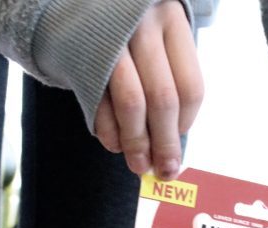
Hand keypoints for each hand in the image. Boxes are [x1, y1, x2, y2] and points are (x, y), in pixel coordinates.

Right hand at [94, 0, 203, 177]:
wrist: (77, 2)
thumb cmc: (130, 31)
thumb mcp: (159, 40)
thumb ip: (170, 83)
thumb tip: (174, 151)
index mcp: (172, 20)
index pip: (190, 88)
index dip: (185, 124)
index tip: (178, 141)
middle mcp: (143, 24)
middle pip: (162, 99)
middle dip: (164, 144)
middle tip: (164, 171)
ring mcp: (111, 39)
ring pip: (132, 104)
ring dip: (136, 144)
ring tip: (138, 166)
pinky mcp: (83, 54)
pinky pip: (99, 102)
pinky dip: (108, 131)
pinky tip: (115, 144)